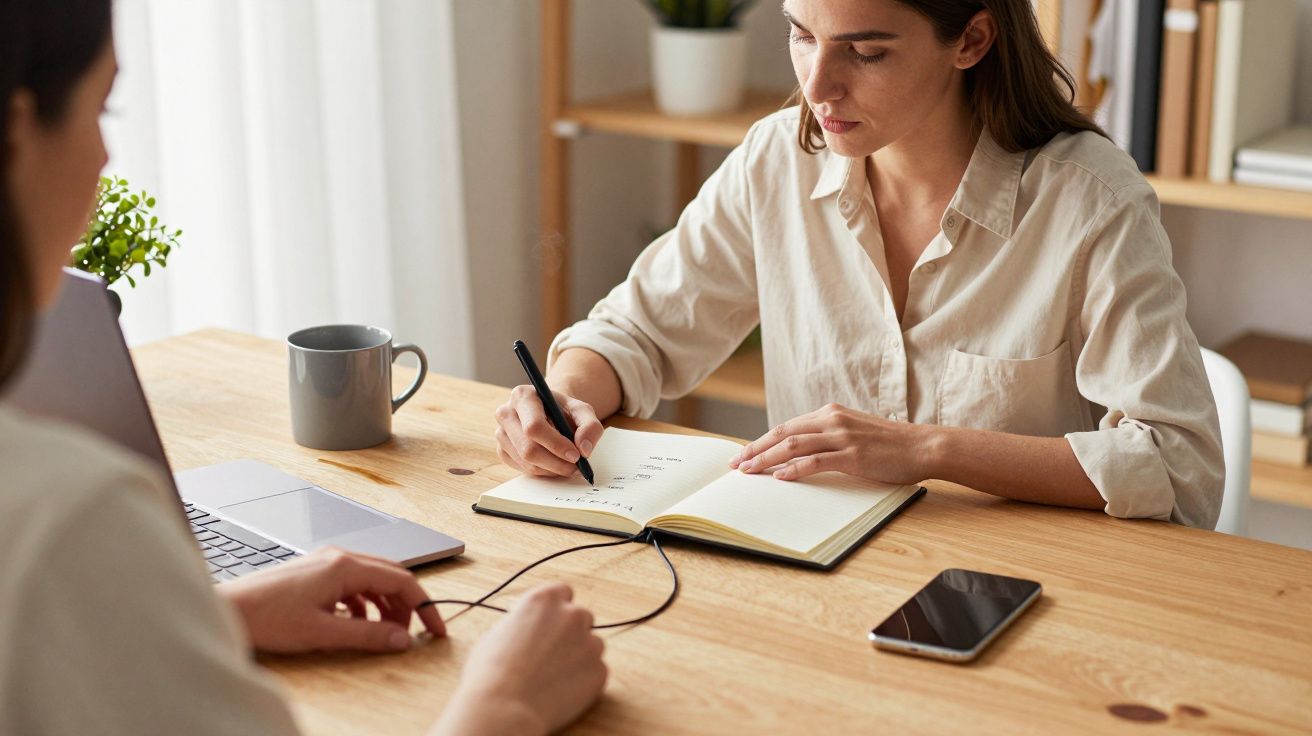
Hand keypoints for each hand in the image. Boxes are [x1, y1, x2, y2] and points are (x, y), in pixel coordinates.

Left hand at [217, 547, 444, 653]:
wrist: (229, 609)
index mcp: (345, 566)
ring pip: (372, 579)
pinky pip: (353, 583)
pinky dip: (365, 602)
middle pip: (390, 576)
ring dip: (385, 604)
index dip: (423, 605)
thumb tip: (401, 639)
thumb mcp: (324, 632)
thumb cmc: (267, 617)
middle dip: (406, 605)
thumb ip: (368, 635)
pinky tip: (357, 622)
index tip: (434, 627)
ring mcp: (326, 562)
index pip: (401, 580)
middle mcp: (339, 557)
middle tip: (412, 632)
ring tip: (386, 631)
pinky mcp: (316, 572)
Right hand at [434, 583, 606, 735]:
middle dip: (571, 632)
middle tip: (553, 653)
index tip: (551, 621)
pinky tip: (562, 691)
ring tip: (555, 676)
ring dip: (580, 655)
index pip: (563, 592)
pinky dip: (585, 680)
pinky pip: (596, 671)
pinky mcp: (599, 671)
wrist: (503, 708)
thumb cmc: (491, 672)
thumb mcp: (498, 632)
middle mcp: (572, 615)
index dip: (557, 608)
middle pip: (581, 617)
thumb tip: (526, 627)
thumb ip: (522, 622)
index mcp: (545, 600)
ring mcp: (590, 643)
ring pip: (593, 644)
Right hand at [494, 385, 603, 477]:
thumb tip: (584, 449)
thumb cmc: (564, 410)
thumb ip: (590, 426)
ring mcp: (500, 433)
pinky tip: (553, 463)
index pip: (534, 426)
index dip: (556, 444)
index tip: (576, 455)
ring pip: (526, 462)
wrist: (550, 413)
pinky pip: (522, 468)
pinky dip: (542, 471)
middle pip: (528, 448)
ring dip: (552, 469)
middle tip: (576, 467)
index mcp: (523, 396)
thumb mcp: (583, 411)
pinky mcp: (502, 450)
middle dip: (556, 463)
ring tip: (568, 464)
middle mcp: (506, 412)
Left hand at [729, 402, 933, 484]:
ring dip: (767, 459)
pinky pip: (816, 461)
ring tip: (749, 471)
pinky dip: (795, 469)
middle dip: (755, 449)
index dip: (761, 441)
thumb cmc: (889, 444)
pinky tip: (780, 477)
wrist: (922, 445)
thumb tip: (799, 454)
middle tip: (736, 464)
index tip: (743, 454)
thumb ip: (828, 437)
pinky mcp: (853, 455)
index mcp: (830, 413)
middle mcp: (832, 420)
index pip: (786, 427)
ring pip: (794, 445)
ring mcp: (842, 436)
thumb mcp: (854, 432)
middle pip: (783, 433)